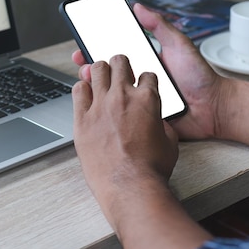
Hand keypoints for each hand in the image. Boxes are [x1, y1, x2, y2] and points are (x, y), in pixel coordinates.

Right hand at [72, 3, 229, 139]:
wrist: (214, 108)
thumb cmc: (200, 76)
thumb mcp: (179, 45)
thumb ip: (159, 26)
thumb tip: (138, 6)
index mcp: (144, 63)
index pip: (115, 56)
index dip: (97, 51)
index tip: (83, 46)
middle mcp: (138, 81)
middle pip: (107, 75)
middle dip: (91, 70)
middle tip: (83, 65)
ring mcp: (139, 101)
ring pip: (111, 96)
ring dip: (97, 89)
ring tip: (91, 82)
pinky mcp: (142, 119)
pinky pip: (124, 116)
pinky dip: (110, 112)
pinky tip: (102, 106)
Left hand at [72, 55, 177, 230]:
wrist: (129, 186)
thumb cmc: (150, 169)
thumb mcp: (169, 142)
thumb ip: (161, 123)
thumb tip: (156, 121)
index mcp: (147, 99)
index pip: (147, 74)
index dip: (144, 79)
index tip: (140, 84)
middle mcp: (122, 97)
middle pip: (119, 62)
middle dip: (121, 65)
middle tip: (119, 73)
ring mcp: (100, 105)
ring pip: (96, 70)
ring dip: (100, 71)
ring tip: (101, 79)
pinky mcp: (82, 119)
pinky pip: (78, 91)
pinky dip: (83, 89)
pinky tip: (86, 94)